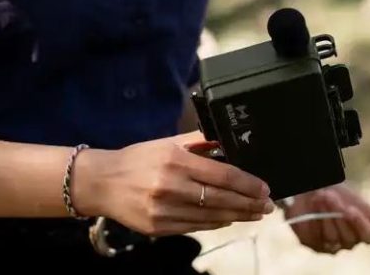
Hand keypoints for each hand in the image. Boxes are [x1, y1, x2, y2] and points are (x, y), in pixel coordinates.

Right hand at [72, 130, 274, 236]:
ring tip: (254, 214)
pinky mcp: (159, 228)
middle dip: (249, 204)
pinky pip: (196, 227)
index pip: (223, 175)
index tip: (264, 188)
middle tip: (267, 206)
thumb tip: (228, 141)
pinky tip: (228, 218)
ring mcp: (164, 210)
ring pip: (212, 217)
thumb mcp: (168, 142)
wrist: (102, 183)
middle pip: (222, 199)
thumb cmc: (137, 160)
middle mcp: (171, 187)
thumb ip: (199, 141)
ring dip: (238, 216)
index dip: (248, 184)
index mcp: (175, 161)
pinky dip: (216, 223)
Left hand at [284, 183, 369, 253]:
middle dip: (338, 214)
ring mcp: (331, 244)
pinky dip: (314, 220)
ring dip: (326, 214)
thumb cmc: (339, 194)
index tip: (350, 208)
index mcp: (363, 232)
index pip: (369, 236)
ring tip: (320, 197)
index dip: (360, 224)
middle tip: (331, 196)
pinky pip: (316, 237)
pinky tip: (313, 206)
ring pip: (333, 238)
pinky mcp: (313, 242)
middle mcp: (348, 242)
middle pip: (349, 237)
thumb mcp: (359, 202)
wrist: (315, 187)